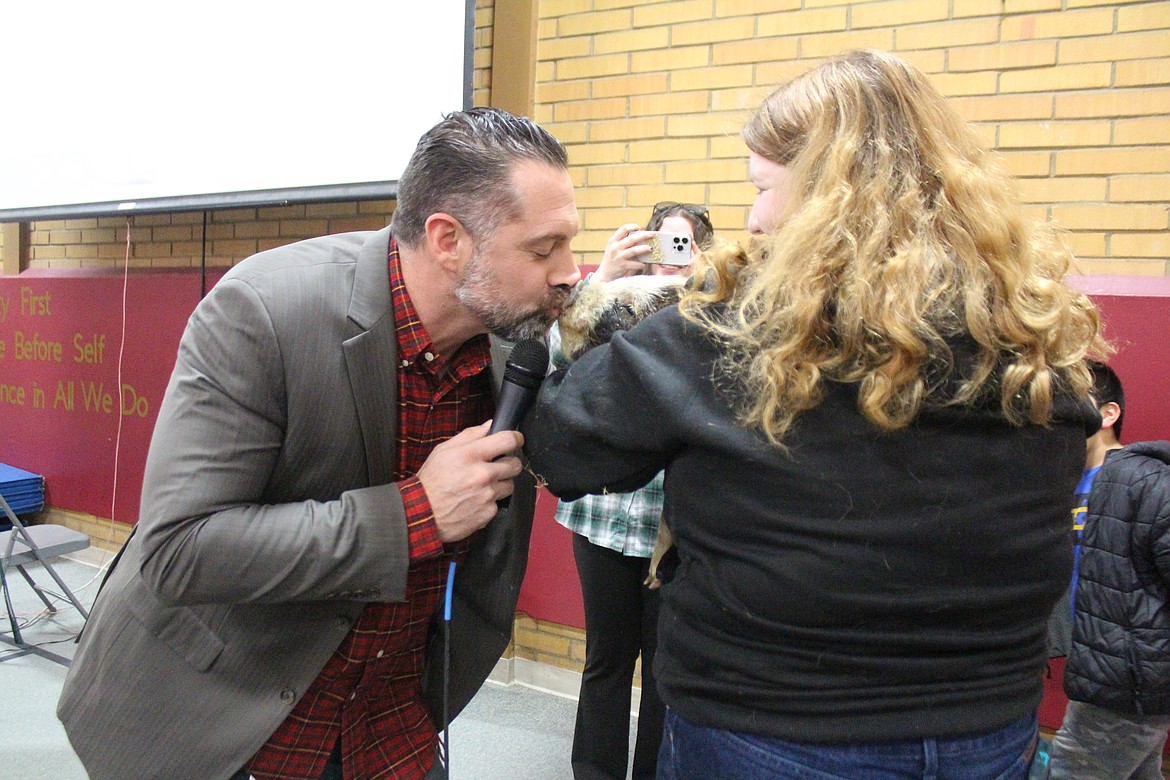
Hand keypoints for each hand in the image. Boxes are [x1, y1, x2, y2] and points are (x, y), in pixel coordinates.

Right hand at [416, 421, 524, 542]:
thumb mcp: (443, 451)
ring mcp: (487, 495)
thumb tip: (490, 425)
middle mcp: (482, 474)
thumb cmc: (431, 481)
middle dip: (508, 464)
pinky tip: (475, 501)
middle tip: (496, 467)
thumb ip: (469, 435)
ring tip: (482, 486)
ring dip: (500, 484)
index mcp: (471, 455)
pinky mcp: (488, 513)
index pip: (508, 440)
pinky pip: (498, 503)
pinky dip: (489, 502)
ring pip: (509, 485)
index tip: (516, 440)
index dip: (516, 439)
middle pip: (515, 464)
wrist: (422, 514)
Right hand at [595, 224, 654, 280]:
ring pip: (634, 250)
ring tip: (651, 248)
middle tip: (652, 234)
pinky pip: (635, 264)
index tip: (640, 228)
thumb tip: (639, 235)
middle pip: (631, 238)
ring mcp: (618, 257)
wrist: (604, 274)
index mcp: (613, 241)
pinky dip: (641, 264)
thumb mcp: (613, 248)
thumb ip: (622, 241)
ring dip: (644, 248)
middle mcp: (615, 248)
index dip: (633, 227)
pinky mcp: (622, 266)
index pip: (623, 229)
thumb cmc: (612, 260)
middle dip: (643, 235)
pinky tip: (644, 264)